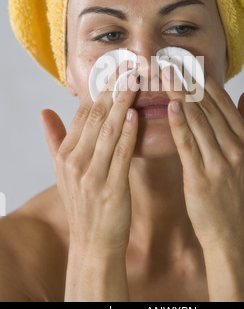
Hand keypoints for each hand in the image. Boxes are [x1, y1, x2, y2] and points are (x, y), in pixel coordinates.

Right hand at [41, 64, 138, 255]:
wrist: (92, 243)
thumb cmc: (83, 204)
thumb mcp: (62, 171)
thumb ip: (54, 139)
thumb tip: (44, 111)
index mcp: (66, 155)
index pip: (82, 113)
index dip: (98, 88)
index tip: (113, 69)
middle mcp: (75, 162)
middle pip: (95, 116)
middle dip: (112, 88)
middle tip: (127, 65)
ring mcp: (91, 175)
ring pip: (108, 131)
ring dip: (122, 104)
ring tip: (134, 81)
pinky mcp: (110, 188)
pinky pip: (120, 155)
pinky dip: (127, 134)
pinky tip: (135, 115)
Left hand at [161, 67, 243, 246]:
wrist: (232, 233)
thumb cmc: (238, 194)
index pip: (224, 102)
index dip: (206, 79)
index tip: (190, 61)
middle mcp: (236, 148)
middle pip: (209, 106)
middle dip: (189, 80)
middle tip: (172, 59)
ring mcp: (219, 162)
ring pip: (198, 120)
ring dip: (180, 94)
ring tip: (166, 73)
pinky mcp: (201, 177)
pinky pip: (188, 143)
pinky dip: (179, 122)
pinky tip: (170, 104)